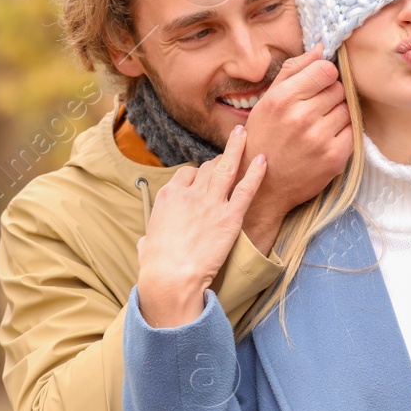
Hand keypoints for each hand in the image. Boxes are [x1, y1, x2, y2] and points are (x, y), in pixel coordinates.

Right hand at [135, 124, 266, 326]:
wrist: (171, 277)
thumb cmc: (156, 266)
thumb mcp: (146, 245)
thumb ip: (149, 238)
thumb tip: (145, 243)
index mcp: (168, 196)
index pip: (187, 174)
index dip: (198, 175)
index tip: (205, 179)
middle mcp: (190, 193)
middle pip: (208, 167)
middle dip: (219, 161)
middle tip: (229, 159)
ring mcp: (211, 203)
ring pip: (226, 167)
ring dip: (237, 147)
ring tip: (244, 133)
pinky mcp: (230, 216)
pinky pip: (246, 189)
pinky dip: (257, 173)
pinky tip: (265, 159)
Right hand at [239, 44, 350, 252]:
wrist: (264, 186)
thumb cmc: (264, 138)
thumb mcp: (268, 100)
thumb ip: (294, 70)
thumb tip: (322, 48)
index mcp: (283, 99)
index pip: (325, 70)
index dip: (325, 75)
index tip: (317, 85)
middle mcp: (301, 117)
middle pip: (338, 89)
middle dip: (329, 96)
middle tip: (314, 110)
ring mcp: (320, 139)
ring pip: (346, 109)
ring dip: (337, 115)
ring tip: (318, 127)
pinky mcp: (335, 157)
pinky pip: (352, 131)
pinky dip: (343, 134)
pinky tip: (325, 140)